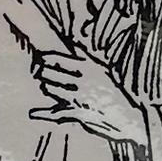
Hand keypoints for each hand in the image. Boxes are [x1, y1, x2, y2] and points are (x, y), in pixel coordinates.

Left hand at [30, 48, 150, 149]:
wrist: (128, 117)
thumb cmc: (114, 93)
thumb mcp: (103, 71)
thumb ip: (86, 57)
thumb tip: (73, 43)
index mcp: (88, 67)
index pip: (57, 59)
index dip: (44, 59)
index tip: (40, 60)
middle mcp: (82, 80)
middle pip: (49, 72)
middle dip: (43, 73)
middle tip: (40, 74)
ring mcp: (79, 97)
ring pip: (50, 88)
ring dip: (47, 88)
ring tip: (49, 87)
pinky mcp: (78, 113)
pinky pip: (55, 112)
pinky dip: (43, 113)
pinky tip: (33, 113)